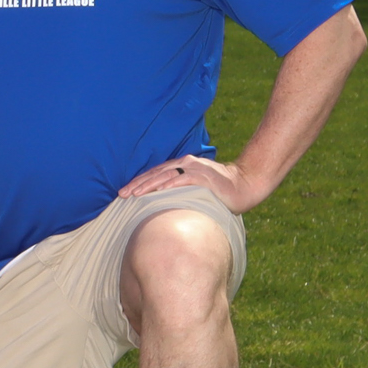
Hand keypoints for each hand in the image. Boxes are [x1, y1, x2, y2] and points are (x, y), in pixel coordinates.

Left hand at [114, 152, 258, 212]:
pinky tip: (157, 193)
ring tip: (134, 195)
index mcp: (181, 165)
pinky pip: (182, 181)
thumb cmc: (220, 189)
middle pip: (155, 174)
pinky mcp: (203, 177)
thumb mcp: (195, 187)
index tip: (124, 192)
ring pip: (165, 177)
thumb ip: (180, 190)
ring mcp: (194, 169)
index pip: (155, 174)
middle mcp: (185, 164)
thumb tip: (162, 203)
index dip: (139, 182)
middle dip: (137, 184)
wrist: (245, 184)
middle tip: (122, 195)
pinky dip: (169, 186)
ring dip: (148, 186)